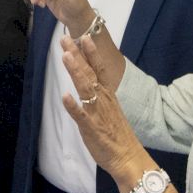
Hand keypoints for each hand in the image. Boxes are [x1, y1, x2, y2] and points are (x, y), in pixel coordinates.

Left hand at [60, 34, 148, 180]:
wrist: (127, 157)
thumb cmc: (117, 134)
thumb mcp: (109, 108)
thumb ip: (99, 94)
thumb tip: (90, 80)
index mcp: (107, 95)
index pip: (99, 69)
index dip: (90, 53)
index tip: (83, 36)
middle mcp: (103, 100)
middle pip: (90, 73)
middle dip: (78, 55)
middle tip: (66, 39)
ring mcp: (96, 113)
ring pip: (85, 89)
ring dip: (76, 72)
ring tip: (66, 57)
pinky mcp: (91, 128)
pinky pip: (81, 116)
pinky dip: (73, 107)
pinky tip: (65, 97)